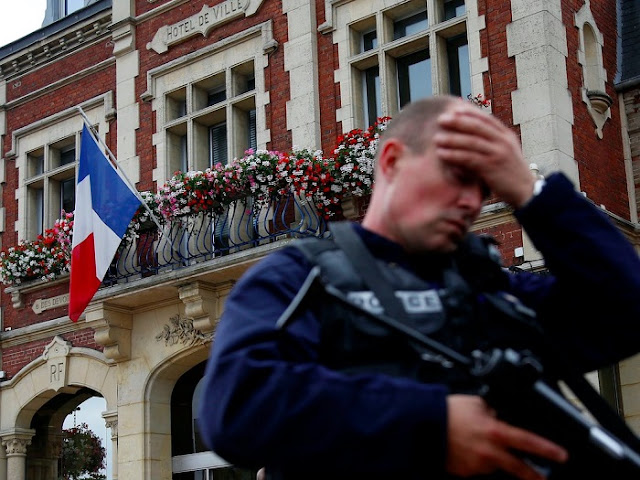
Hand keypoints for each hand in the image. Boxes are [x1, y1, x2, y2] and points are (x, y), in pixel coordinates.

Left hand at [434, 105, 535, 207]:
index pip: (486, 119)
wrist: (526, 192)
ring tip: (436, 138)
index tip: (455, 109)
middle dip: (457, 122)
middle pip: (477, 127)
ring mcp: (498, 154)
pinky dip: (454, 155)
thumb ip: (493, 143)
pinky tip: (442, 154)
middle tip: (441, 119)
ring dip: (452, 139)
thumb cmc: (511, 174)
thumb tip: (474, 136)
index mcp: (506, 136)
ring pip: (471, 142)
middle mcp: (503, 142)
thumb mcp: (506, 153)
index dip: (470, 113)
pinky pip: (469, 159)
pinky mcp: (491, 168)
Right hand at [446, 395, 567, 479]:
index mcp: (495, 432)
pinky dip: (475, 460)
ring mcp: (477, 466)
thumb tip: (500, 414)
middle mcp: (489, 452)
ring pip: (494, 466)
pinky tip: (465, 449)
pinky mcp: (465, 473)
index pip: (528, 442)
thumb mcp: (475, 403)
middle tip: (543, 478)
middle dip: (535, 475)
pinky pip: (476, 467)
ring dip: (493, 458)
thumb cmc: (447, 412)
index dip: (548, 450)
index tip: (561, 455)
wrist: (422, 426)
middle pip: (519, 468)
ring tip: (476, 444)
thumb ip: (493, 411)